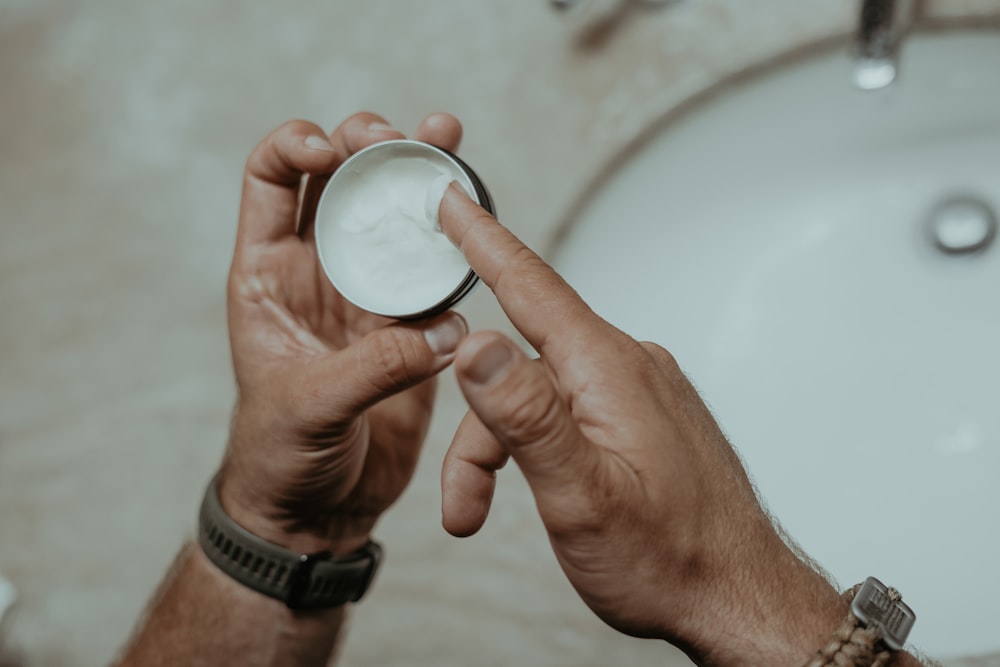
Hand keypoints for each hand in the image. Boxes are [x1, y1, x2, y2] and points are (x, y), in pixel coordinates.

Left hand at [219, 113, 468, 555]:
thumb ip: (372, 368)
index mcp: (269, 275)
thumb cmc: (281, 457)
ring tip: (446, 137)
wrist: (315, 509)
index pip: (271, 179)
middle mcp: (320, 272)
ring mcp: (368, 296)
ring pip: (394, 216)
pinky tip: (475, 217)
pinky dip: (456, 245)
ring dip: (418, 174)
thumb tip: (442, 335)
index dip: (296, 147)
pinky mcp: (411, 327)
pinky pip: (435, 273)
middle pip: (342, 180)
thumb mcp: (309, 407)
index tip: (331, 151)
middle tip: (397, 138)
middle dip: (367, 144)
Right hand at [437, 187, 845, 665]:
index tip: (451, 196)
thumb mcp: (580, 496)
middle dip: (480, 432)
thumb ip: (525, 416)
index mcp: (608, 370)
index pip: (531, 285)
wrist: (738, 599)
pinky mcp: (642, 416)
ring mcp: (638, 391)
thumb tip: (476, 343)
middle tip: (461, 505)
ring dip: (507, 452)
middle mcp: (626, 365)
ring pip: (540, 397)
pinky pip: (571, 410)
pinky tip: (549, 491)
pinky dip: (541, 448)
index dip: (482, 238)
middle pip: (520, 366)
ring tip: (491, 518)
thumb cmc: (669, 560)